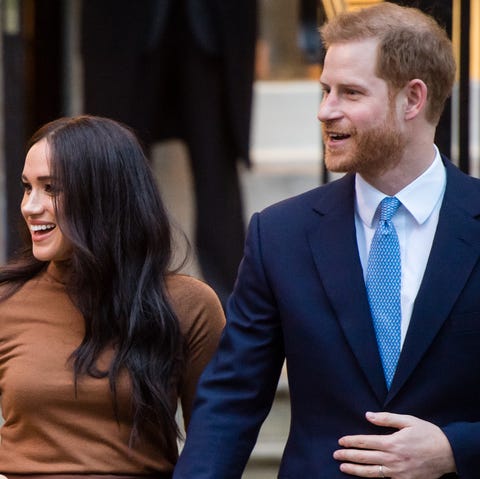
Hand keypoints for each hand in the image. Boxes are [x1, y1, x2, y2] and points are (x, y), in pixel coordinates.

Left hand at [333, 411, 455, 477]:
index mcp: (392, 442)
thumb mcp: (408, 421)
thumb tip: (368, 415)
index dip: (351, 442)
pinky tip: (364, 476)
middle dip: (348, 456)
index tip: (340, 442)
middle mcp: (392, 459)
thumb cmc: (428, 434)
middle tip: (335, 455)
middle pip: (365, 458)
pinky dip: (372, 478)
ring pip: (372, 472)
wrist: (449, 453)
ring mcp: (398, 472)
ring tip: (343, 468)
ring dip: (356, 470)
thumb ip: (386, 418)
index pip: (365, 442)